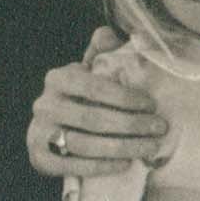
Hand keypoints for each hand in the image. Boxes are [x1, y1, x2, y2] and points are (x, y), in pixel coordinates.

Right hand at [26, 28, 167, 179]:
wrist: (53, 130)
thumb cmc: (82, 97)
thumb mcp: (91, 71)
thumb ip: (105, 51)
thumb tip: (120, 33)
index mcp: (57, 78)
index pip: (91, 85)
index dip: (123, 96)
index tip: (151, 104)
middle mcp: (44, 104)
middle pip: (91, 117)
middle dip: (131, 124)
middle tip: (159, 128)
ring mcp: (40, 133)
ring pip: (85, 144)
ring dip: (122, 147)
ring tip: (149, 147)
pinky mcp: (40, 159)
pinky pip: (73, 166)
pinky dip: (101, 167)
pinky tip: (126, 164)